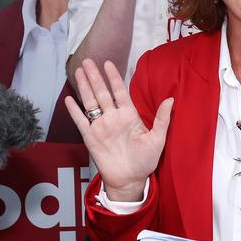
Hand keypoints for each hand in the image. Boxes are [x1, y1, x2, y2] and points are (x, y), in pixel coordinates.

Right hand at [65, 59, 172, 201]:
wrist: (130, 180)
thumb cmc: (145, 161)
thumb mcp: (157, 139)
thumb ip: (162, 119)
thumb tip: (171, 99)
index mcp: (129, 115)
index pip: (120, 91)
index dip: (114, 77)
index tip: (109, 63)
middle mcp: (113, 117)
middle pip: (102, 92)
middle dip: (95, 76)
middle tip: (88, 60)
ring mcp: (101, 126)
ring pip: (90, 102)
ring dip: (84, 87)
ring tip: (78, 72)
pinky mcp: (90, 138)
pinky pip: (81, 121)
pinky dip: (74, 110)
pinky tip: (69, 99)